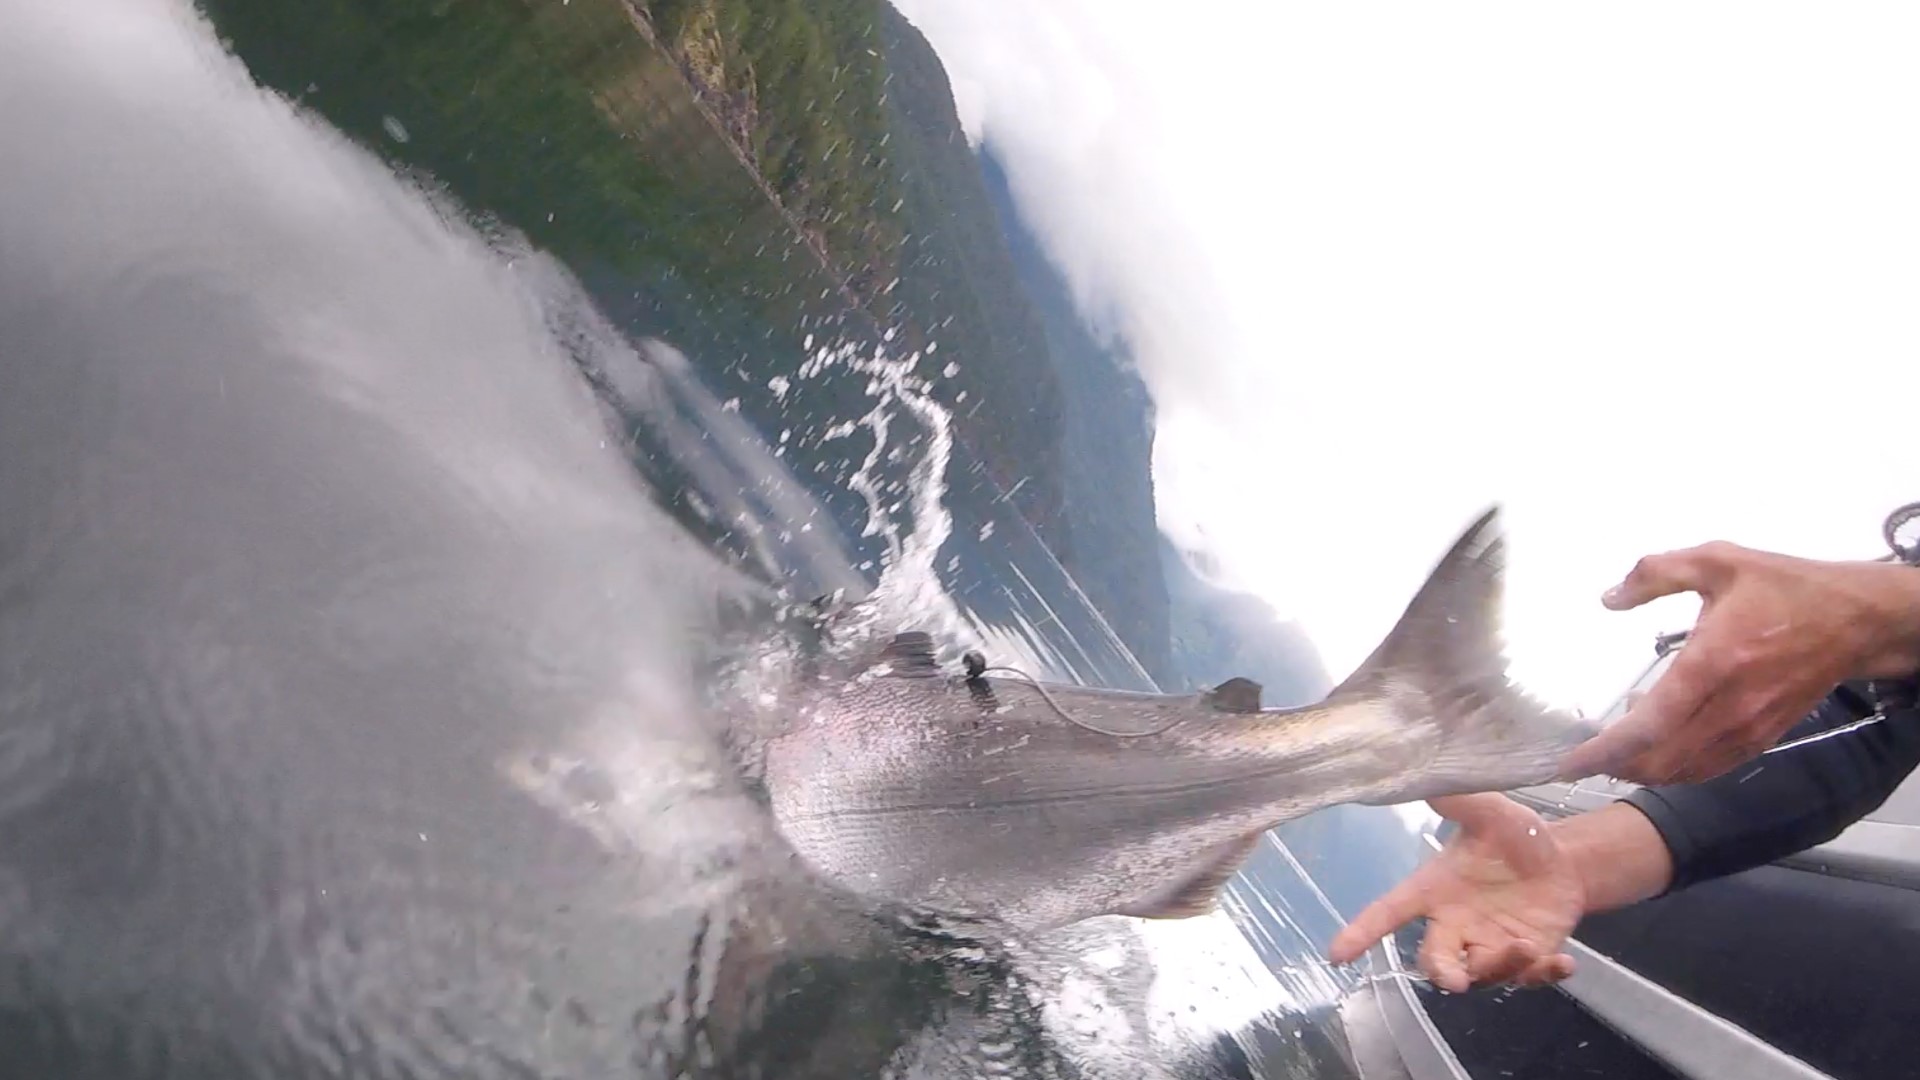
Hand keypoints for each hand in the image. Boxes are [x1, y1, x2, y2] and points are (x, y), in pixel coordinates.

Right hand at [1328, 794, 1582, 991]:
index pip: (1390, 912)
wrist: (1563, 860)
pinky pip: (1529, 979)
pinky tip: (1560, 961)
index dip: (1363, 932)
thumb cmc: (1515, 836)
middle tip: (1457, 978)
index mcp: (1434, 890)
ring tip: (1526, 946)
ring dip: (1500, 966)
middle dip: (1442, 972)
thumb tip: (1425, 775)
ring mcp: (1490, 947)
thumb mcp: (1490, 814)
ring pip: (1481, 974)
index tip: (1336, 954)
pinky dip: (1543, 975)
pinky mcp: (1526, 960)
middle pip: (1433, 960)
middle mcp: (1456, 925)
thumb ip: (1460, 802)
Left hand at [1559, 540, 1919, 784]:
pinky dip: (1677, 768)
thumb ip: (1655, 573)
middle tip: (1582, 758)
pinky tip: (1657, 751)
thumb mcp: (1717, 560)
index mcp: (1713, 661)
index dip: (1606, 749)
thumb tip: (1609, 598)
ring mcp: (1750, 726)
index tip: (1571, 760)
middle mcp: (1731, 705)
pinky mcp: (1764, 737)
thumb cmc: (1782, 587)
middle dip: (1616, 765)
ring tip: (1612, 754)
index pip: (1650, 723)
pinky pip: (1712, 766)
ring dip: (1644, 769)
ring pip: (1686, 769)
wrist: (1853, 619)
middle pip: (1662, 758)